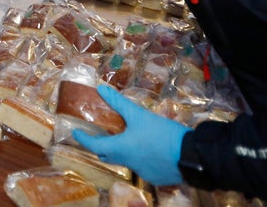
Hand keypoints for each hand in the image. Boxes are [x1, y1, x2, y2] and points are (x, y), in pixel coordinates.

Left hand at [72, 84, 189, 186]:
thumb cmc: (161, 135)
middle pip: (108, 156)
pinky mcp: (156, 177)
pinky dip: (140, 158)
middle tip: (98, 137)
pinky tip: (148, 149)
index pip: (94, 146)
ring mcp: (142, 172)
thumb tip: (100, 88)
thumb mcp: (139, 115)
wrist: (191, 156)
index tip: (75, 132)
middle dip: (101, 147)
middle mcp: (127, 162)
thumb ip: (119, 103)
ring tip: (126, 139)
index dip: (82, 139)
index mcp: (120, 148)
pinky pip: (142, 167)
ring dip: (123, 152)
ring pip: (126, 162)